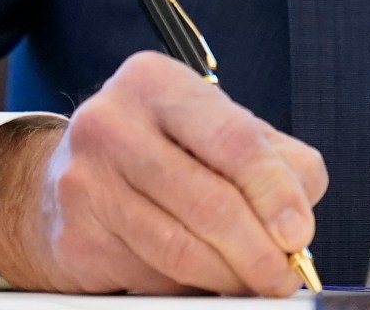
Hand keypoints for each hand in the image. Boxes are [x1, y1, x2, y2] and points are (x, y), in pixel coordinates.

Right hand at [0, 51, 328, 294]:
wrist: (69, 178)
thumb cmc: (162, 149)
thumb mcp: (218, 130)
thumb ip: (274, 159)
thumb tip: (299, 215)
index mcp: (156, 83)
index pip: (235, 141)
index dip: (276, 193)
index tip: (299, 233)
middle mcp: (112, 124)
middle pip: (210, 203)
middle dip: (259, 251)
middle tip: (283, 276)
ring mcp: (85, 181)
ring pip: (181, 249)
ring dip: (229, 277)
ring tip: (252, 281)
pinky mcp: (74, 236)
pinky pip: (149, 275)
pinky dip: (186, 286)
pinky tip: (199, 277)